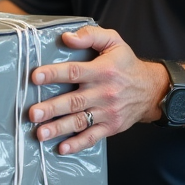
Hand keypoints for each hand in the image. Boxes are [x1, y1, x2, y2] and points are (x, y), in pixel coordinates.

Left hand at [27, 26, 166, 154]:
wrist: (152, 90)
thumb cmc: (127, 64)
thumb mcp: (114, 41)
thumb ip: (90, 35)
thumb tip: (67, 37)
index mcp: (102, 71)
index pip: (74, 72)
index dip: (54, 74)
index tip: (35, 77)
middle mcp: (104, 93)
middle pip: (74, 101)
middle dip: (51, 108)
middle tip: (32, 113)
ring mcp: (107, 112)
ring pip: (80, 121)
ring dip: (59, 128)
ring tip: (40, 133)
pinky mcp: (111, 127)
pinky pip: (93, 137)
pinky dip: (77, 144)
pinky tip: (62, 148)